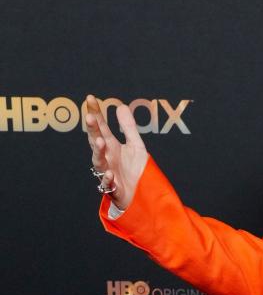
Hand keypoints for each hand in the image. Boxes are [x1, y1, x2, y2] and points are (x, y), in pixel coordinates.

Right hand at [83, 95, 148, 211]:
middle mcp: (107, 158)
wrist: (140, 196)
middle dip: (93, 130)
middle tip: (90, 117)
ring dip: (98, 152)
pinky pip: (108, 184)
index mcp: (111, 146)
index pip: (101, 127)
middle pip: (96, 141)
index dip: (95, 113)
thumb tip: (120, 106)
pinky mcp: (114, 189)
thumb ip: (128, 127)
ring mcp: (108, 172)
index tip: (90, 98)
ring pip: (99, 161)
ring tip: (100, 142)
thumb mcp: (136, 146)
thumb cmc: (135, 171)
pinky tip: (110, 173)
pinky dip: (108, 179)